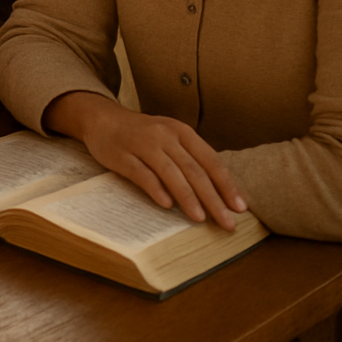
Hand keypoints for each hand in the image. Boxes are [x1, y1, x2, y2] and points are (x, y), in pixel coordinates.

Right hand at [47, 91, 248, 229]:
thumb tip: (223, 191)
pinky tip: (166, 205)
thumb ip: (192, 159)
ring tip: (200, 218)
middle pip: (194, 170)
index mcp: (182, 132)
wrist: (102, 118)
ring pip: (170, 173)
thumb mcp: (170, 138)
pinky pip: (141, 174)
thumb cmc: (142, 134)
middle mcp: (164, 136)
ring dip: (187, 197)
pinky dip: (155, 189)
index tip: (240, 208)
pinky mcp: (122, 155)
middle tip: (227, 222)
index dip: (227, 185)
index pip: (211, 161)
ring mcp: (142, 144)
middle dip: (213, 198)